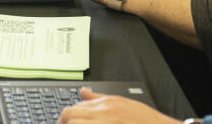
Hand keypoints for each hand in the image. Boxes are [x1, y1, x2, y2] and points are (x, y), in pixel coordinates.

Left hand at [57, 88, 179, 122]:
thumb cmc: (147, 121)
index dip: (66, 119)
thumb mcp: (122, 103)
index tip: (65, 123)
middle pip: (70, 117)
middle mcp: (104, 115)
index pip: (73, 109)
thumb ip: (98, 98)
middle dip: (63, 123)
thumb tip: (83, 92)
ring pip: (75, 123)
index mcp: (106, 105)